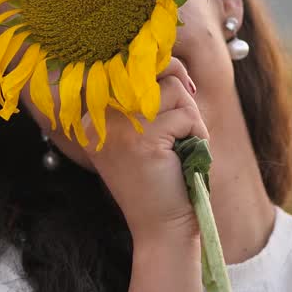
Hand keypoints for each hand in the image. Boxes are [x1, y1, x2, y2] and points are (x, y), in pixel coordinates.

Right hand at [84, 57, 206, 244]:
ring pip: (175, 91)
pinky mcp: (142, 139)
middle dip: (181, 98)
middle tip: (181, 133)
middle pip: (156, 74)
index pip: (132, 68)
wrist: (162, 228)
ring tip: (180, 149)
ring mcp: (118, 127)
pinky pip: (187, 114)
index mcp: (95, 114)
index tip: (176, 104)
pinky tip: (184, 160)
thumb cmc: (163, 178)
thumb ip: (153, 94)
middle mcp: (98, 117)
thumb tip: (173, 64)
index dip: (165, 79)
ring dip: (190, 119)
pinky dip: (197, 135)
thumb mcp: (150, 129)